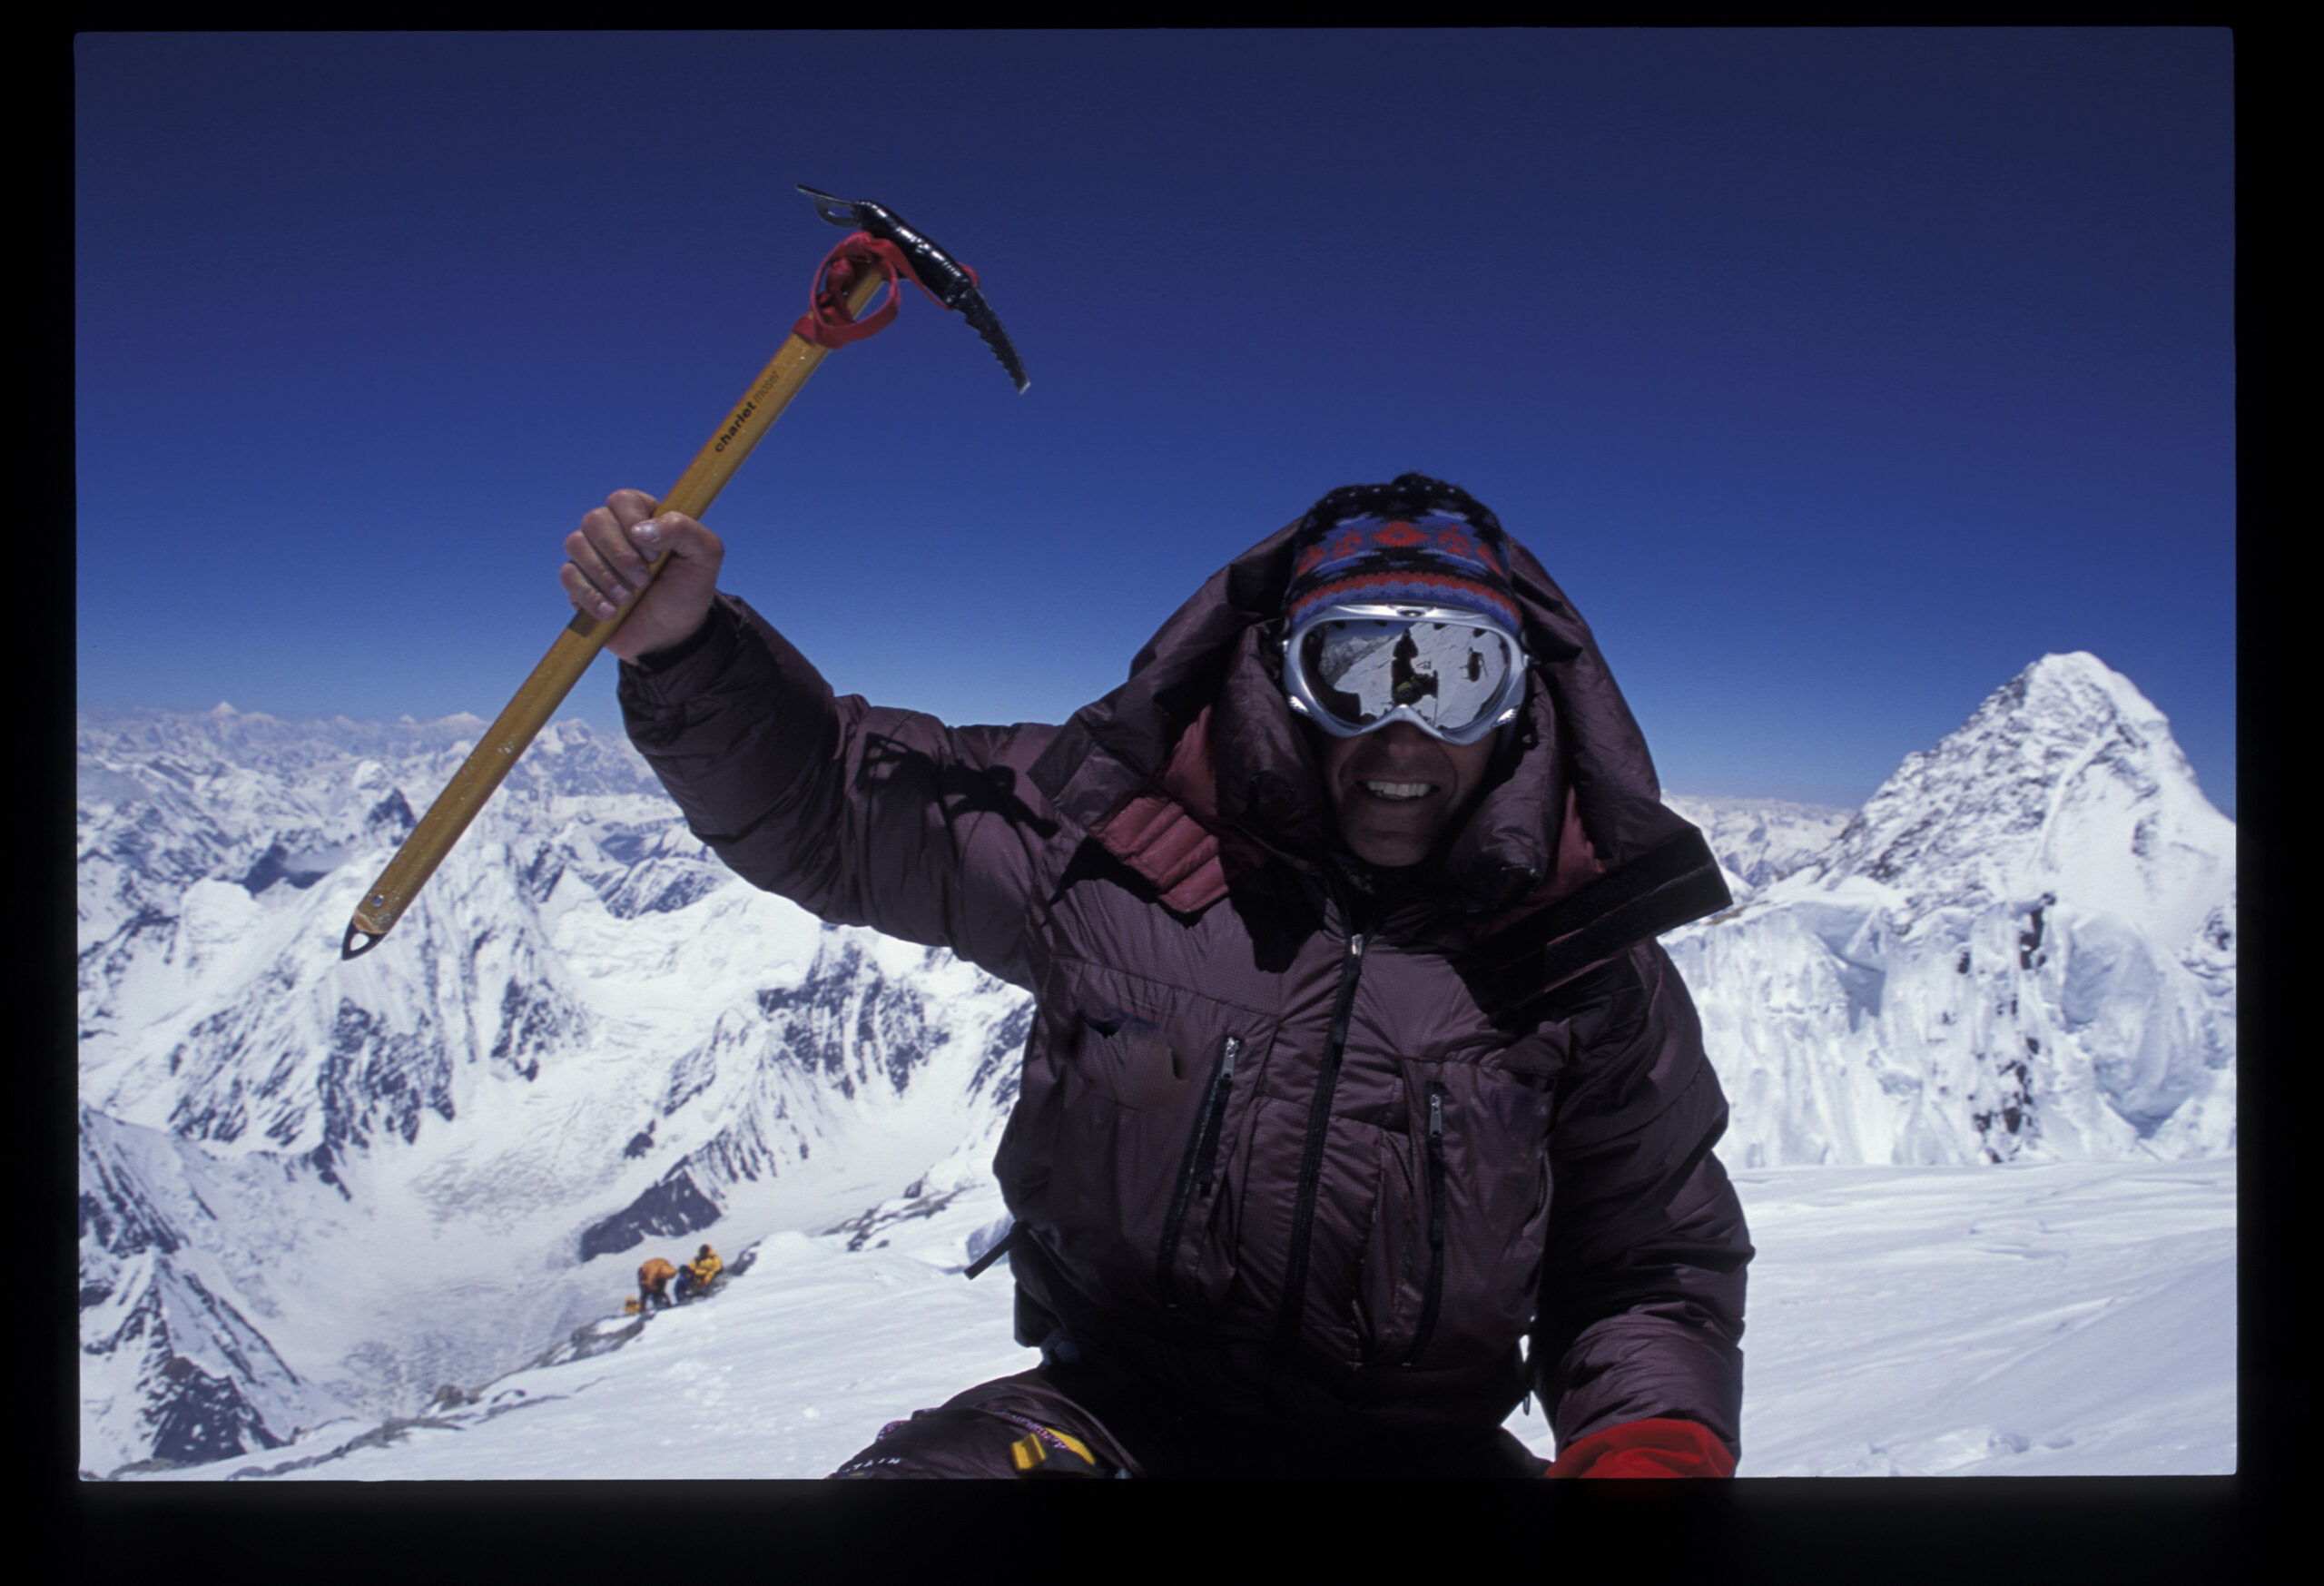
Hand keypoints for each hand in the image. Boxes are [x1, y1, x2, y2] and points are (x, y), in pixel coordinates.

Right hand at [561, 489, 725, 662]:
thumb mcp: (705, 556)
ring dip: (605, 575)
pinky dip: (590, 595)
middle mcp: (613, 531)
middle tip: (643, 581)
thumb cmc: (688, 590)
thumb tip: (640, 530)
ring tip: (628, 599)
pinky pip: (568, 576)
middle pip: (595, 520)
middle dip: (620, 554)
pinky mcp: (578, 583)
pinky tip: (611, 612)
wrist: (673, 635)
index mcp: (643, 516)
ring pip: (576, 544)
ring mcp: (592, 556)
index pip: (623, 500)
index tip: (655, 556)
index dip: (633, 524)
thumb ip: (684, 529)